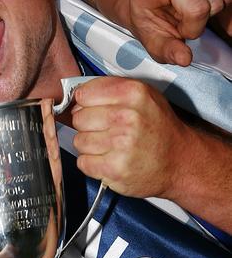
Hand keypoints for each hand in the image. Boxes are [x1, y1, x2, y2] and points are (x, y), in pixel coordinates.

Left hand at [71, 77, 190, 199]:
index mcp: (133, 93)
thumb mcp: (143, 95)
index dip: (85, 103)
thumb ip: (110, 88)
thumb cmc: (157, 127)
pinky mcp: (115, 169)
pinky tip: (109, 160)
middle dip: (88, 125)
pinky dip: (92, 163)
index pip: (83, 94)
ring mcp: (121, 145)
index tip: (94, 109)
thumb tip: (77, 95)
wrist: (181, 161)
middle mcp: (127, 117)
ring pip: (79, 141)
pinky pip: (83, 162)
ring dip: (90, 146)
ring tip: (110, 146)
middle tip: (106, 131)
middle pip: (78, 118)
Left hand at [127, 0, 231, 65]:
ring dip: (207, 16)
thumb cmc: (151, 20)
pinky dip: (221, 6)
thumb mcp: (151, 39)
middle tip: (177, 22)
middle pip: (200, 8)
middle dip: (193, 26)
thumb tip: (184, 59)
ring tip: (187, 12)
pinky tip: (202, 2)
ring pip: (219, 1)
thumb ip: (166, 50)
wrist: (152, 2)